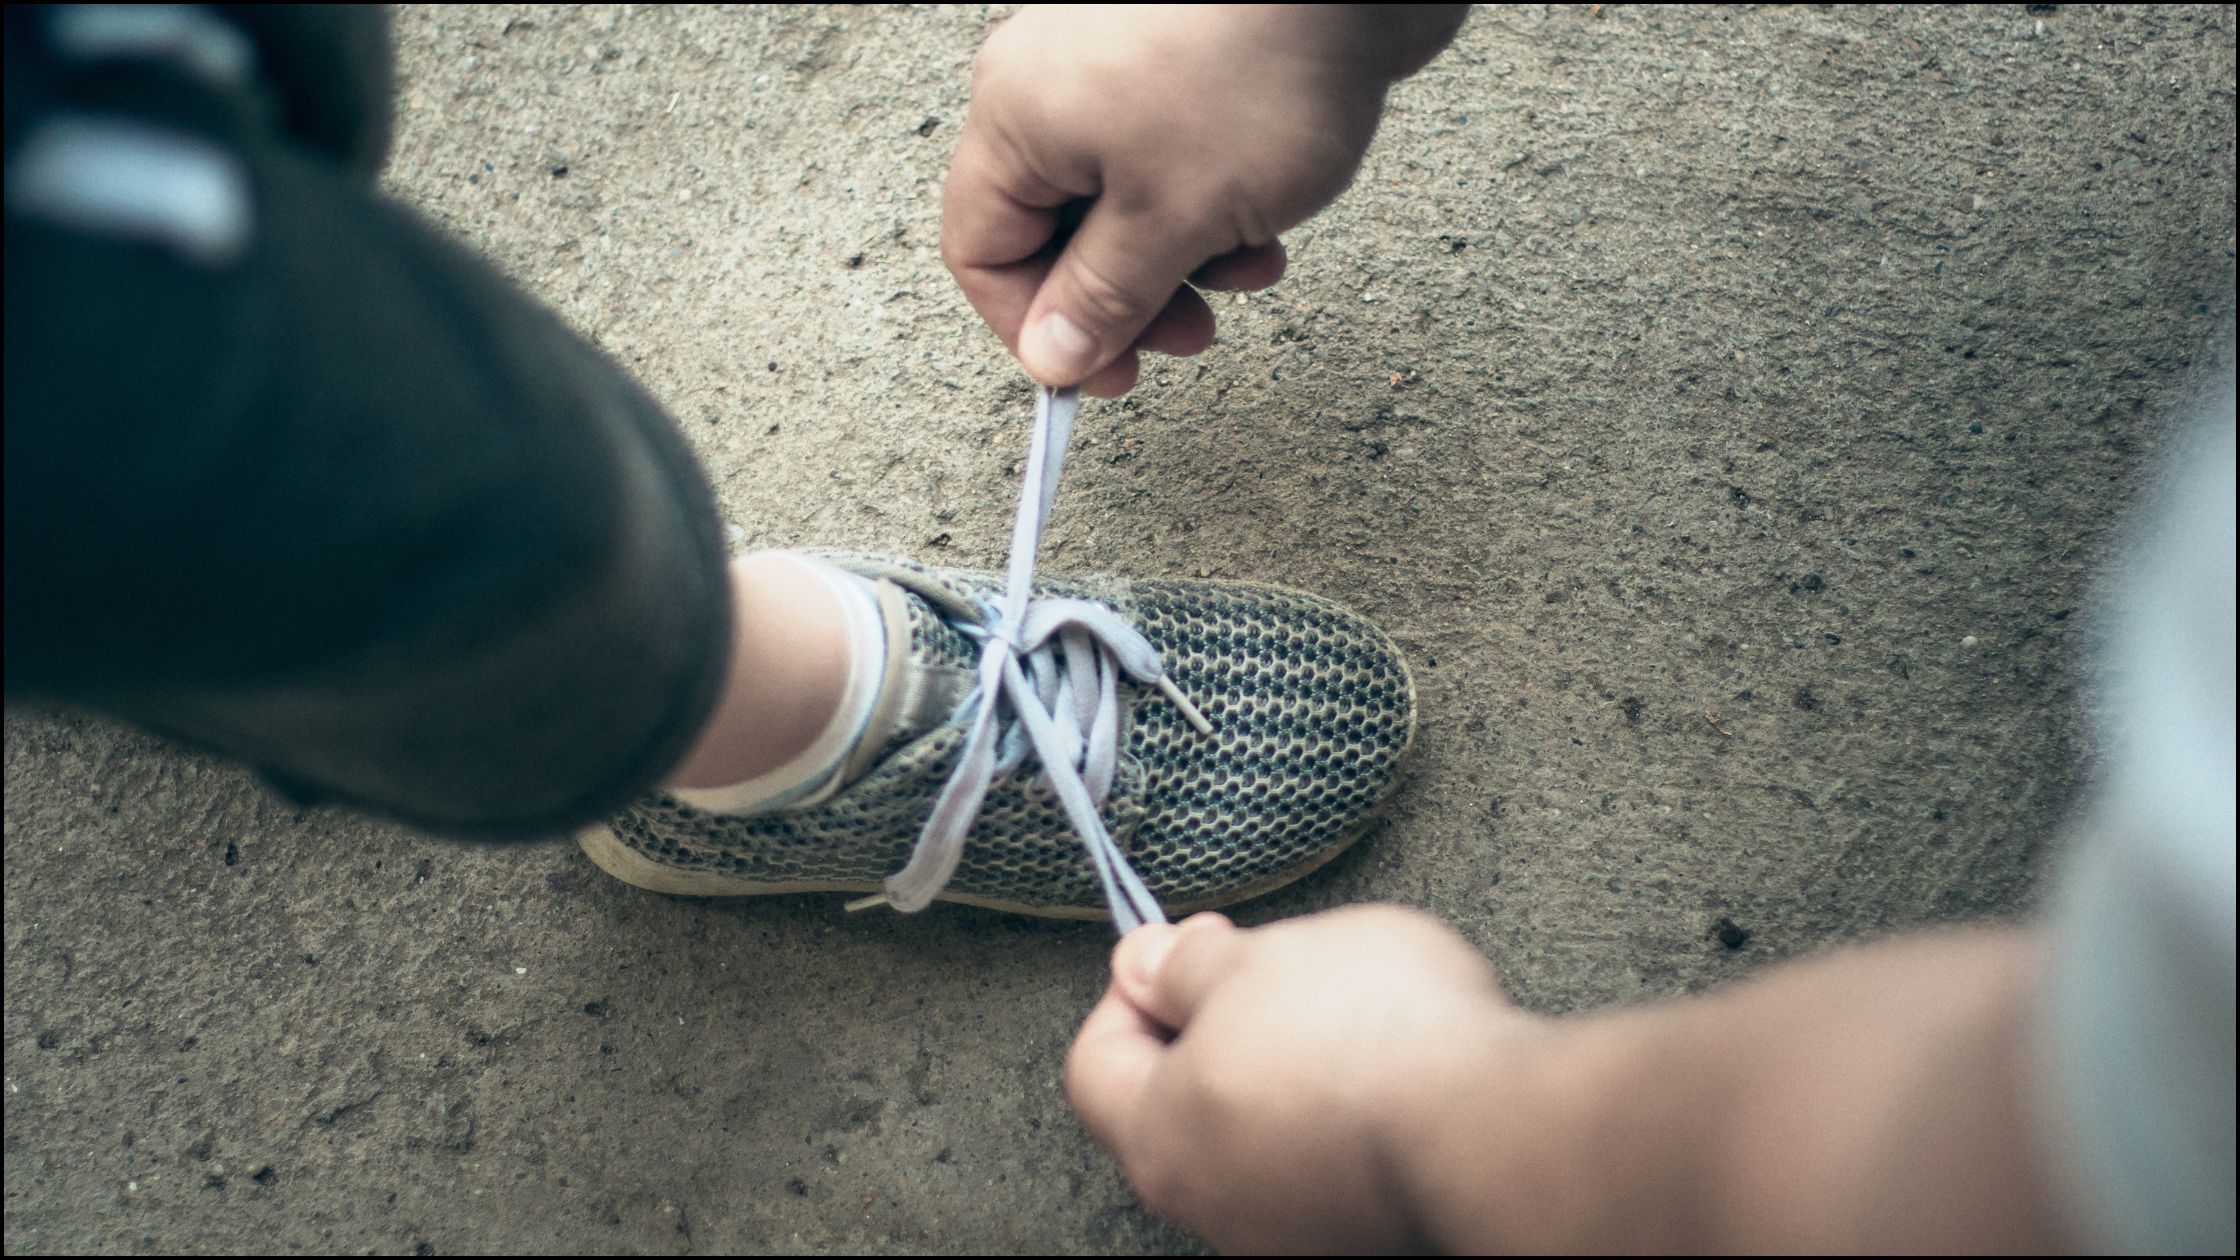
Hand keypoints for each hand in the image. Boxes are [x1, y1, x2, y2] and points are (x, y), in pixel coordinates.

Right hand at [943, 6, 1466, 395]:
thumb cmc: (1255, 71)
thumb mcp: (1172, 219)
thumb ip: (1105, 297)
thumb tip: (1053, 355)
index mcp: (1017, 117)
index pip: (982, 250)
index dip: (1033, 326)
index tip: (1098, 371)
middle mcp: (1050, 83)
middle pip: (1054, 229)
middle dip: (1125, 297)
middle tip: (1188, 335)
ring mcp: (1117, 65)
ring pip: (1123, 201)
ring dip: (1183, 259)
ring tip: (1248, 272)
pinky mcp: (1184, 60)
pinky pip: (1173, 160)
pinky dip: (1213, 206)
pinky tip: (1268, 229)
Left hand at [1065, 906, 1542, 1251]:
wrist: (1503, 1130)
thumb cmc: (1371, 1036)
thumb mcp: (1258, 958)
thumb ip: (1185, 966)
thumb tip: (1146, 963)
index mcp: (1158, 1137)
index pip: (1095, 1063)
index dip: (1132, 989)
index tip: (1188, 949)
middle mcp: (1212, 1207)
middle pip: (1177, 1105)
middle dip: (1216, 1025)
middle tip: (1271, 971)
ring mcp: (1289, 1235)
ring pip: (1258, 1137)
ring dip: (1286, 1070)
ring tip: (1351, 1014)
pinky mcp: (1363, 1238)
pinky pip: (1328, 1164)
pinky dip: (1344, 1114)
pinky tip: (1396, 1069)